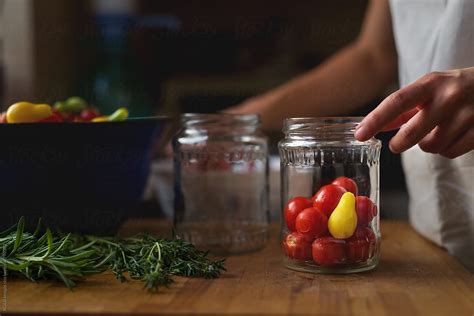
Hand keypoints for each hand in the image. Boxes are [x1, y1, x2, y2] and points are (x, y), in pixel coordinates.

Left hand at [355, 68, 473, 157]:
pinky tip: (452, 136)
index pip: (396, 102)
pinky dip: (445, 149)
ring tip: (436, 132)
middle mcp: (449, 97)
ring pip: (430, 147)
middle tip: (396, 144)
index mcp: (431, 83)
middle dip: (399, 143)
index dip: (375, 120)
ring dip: (427, 145)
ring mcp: (467, 114)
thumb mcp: (429, 90)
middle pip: (412, 133)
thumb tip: (372, 125)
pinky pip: (449, 153)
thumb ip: (401, 109)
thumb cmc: (455, 89)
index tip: (360, 134)